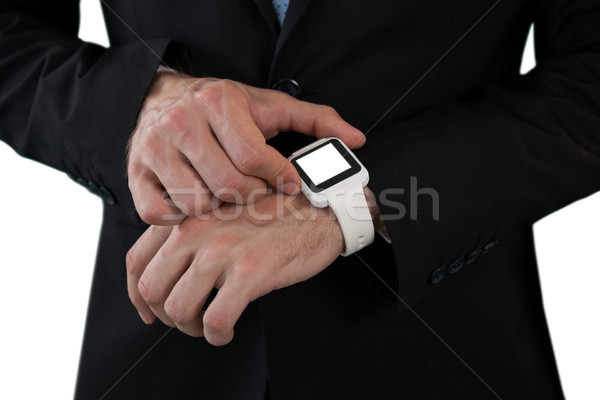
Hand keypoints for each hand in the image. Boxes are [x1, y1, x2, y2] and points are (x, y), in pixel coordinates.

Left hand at [126, 192, 343, 345]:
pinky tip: (228, 330)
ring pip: (179, 310)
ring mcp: (223, 251)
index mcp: (187, 216)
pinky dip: (217, 335)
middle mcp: (197, 230)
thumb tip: (165, 275)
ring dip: (191, 329)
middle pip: (152, 290)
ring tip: (210, 325)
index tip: (150, 312)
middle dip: (166, 316)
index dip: (137, 296)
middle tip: (188, 320)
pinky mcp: (250, 272)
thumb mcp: (220, 212)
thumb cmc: (270, 215)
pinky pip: (216, 320)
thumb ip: (190, 234)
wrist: (316, 209)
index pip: (137, 262)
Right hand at [127, 70, 364, 224]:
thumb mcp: (270, 106)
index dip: (279, 179)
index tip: (289, 185)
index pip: (255, 157)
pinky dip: (181, 219)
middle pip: (228, 186)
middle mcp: (182, 122)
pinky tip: (197, 205)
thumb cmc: (222, 107)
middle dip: (253, 199)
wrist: (162, 97)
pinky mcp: (135, 174)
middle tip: (259, 194)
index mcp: (219, 102)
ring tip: (228, 198)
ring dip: (219, 210)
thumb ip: (316, 121)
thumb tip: (356, 140)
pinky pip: (158, 214)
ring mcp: (154, 149)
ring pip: (196, 204)